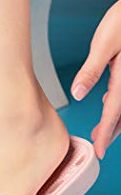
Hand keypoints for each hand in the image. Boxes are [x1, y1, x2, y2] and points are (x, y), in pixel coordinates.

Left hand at [71, 0, 120, 158]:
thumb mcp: (104, 43)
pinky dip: (119, 103)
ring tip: (103, 130)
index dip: (105, 135)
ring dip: (115, 119)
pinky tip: (110, 101)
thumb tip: (77, 93)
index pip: (113, 113)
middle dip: (111, 131)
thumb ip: (91, 70)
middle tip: (99, 144)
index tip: (98, 152)